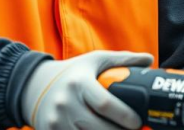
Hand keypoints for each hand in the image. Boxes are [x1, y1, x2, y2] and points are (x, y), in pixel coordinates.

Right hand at [21, 50, 153, 129]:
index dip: (125, 117)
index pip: (106, 104)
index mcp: (79, 83)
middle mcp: (66, 103)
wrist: (33, 86)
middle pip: (100, 128)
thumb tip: (149, 59)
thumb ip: (122, 60)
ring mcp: (57, 121)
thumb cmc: (71, 73)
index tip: (138, 122)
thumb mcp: (94, 61)